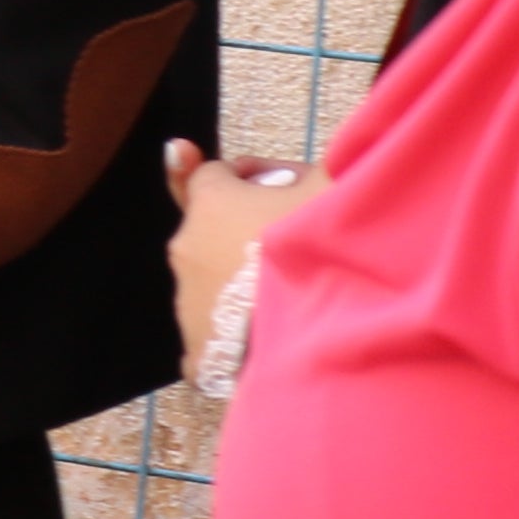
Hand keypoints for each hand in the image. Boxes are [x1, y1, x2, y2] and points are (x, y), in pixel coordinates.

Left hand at [161, 138, 305, 375]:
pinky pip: (214, 332)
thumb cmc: (324, 248)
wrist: (324, 332)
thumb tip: (315, 170)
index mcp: (210, 203)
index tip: (277, 184)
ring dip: (241, 280)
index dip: (244, 177)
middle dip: (244, 228)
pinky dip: (238, 330)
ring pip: (212, 280)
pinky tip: (273, 337)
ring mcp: (186, 300)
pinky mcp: (196, 348)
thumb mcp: (332, 189)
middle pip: (211, 228)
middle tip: (293, 240)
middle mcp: (186, 247)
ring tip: (292, 293)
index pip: (211, 174)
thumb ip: (317, 171)